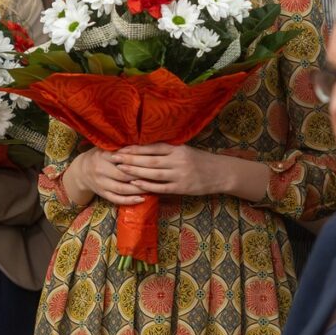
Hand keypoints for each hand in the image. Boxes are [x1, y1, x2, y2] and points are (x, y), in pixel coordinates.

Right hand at [65, 147, 145, 206]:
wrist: (81, 171)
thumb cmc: (99, 156)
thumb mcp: (106, 148)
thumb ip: (121, 148)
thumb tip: (144, 144)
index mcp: (103, 155)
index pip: (122, 158)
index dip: (136, 160)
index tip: (151, 161)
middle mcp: (101, 170)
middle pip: (123, 175)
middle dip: (140, 176)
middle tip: (155, 175)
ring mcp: (101, 184)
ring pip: (121, 189)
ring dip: (137, 189)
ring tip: (152, 187)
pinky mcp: (102, 194)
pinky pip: (116, 199)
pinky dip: (129, 201)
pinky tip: (142, 199)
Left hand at [113, 143, 231, 196]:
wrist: (221, 173)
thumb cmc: (201, 160)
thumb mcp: (186, 150)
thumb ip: (168, 149)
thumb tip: (145, 147)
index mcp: (178, 149)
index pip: (153, 147)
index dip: (135, 148)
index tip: (121, 148)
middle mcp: (178, 160)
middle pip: (150, 159)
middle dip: (131, 159)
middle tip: (114, 158)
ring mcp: (180, 175)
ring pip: (153, 173)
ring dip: (135, 171)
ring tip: (121, 169)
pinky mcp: (182, 188)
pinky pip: (161, 187)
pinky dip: (147, 185)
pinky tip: (135, 184)